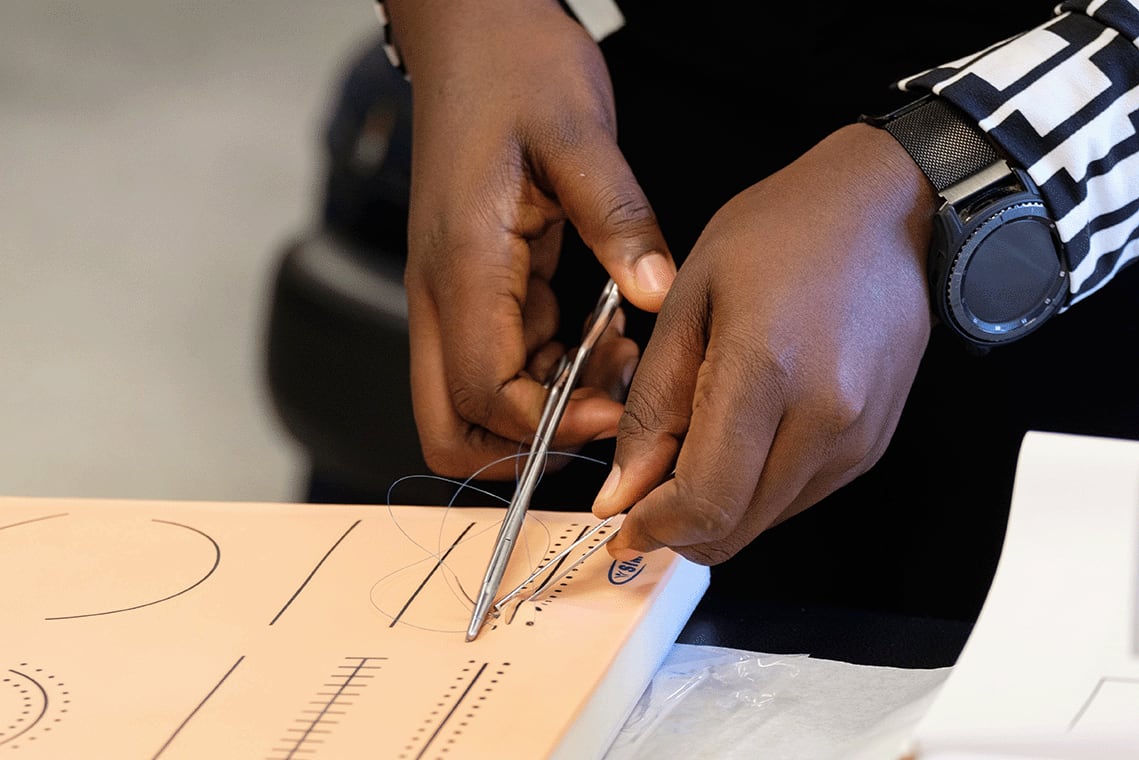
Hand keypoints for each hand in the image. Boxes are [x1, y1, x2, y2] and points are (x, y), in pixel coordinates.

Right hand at [385, 0, 676, 478]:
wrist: (470, 29)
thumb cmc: (511, 66)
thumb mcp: (579, 132)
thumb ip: (617, 219)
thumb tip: (653, 294)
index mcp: (461, 267)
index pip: (485, 395)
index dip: (551, 424)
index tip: (619, 410)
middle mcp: (440, 295)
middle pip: (452, 426)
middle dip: (527, 444)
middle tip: (603, 412)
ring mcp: (450, 296)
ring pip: (480, 402)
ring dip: (550, 405)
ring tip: (618, 360)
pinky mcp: (473, 287)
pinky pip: (503, 362)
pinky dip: (551, 371)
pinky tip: (603, 334)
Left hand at [592, 123, 938, 563]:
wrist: (889, 209)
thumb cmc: (784, 232)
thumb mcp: (688, 299)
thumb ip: (653, 404)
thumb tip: (624, 491)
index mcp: (767, 371)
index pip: (705, 502)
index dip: (653, 528)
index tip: (621, 522)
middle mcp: (825, 418)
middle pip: (736, 528)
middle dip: (679, 527)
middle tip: (646, 491)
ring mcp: (857, 438)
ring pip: (766, 521)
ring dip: (719, 508)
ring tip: (698, 443)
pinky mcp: (873, 445)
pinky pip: (800, 497)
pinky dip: (757, 489)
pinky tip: (743, 435)